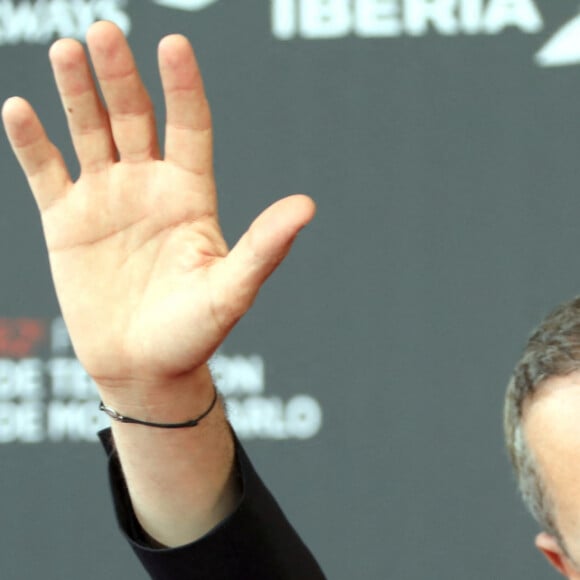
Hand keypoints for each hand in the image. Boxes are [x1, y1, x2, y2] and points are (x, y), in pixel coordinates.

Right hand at [2, 21, 314, 392]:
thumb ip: (264, 247)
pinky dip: (31, 142)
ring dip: (76, 92)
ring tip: (66, 51)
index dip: (182, 86)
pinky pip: (46, 171)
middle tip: (103, 33)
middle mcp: (149, 187)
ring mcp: (106, 200)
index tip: (174, 44)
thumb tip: (308, 206)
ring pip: (88, 132)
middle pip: (134, 117)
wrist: (143, 366)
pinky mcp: (66, 221)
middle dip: (120, 76)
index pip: (189, 126)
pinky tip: (19, 109)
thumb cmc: (193, 332)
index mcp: (190, 195)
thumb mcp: (230, 289)